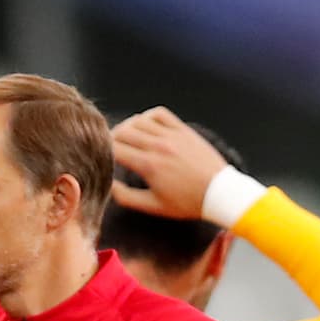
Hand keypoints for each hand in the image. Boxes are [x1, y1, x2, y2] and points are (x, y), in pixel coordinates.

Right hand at [110, 107, 226, 219]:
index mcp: (148, 165)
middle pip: (124, 132)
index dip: (104, 151)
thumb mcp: (154, 207)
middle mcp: (158, 145)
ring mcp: (171, 135)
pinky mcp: (182, 129)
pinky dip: (147, 116)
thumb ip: (127, 197)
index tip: (102, 156)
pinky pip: (159, 113)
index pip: (116, 149)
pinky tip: (145, 125)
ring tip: (124, 136)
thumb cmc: (187, 203)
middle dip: (112, 138)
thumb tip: (110, 185)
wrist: (218, 192)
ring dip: (127, 126)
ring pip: (139, 120)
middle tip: (109, 146)